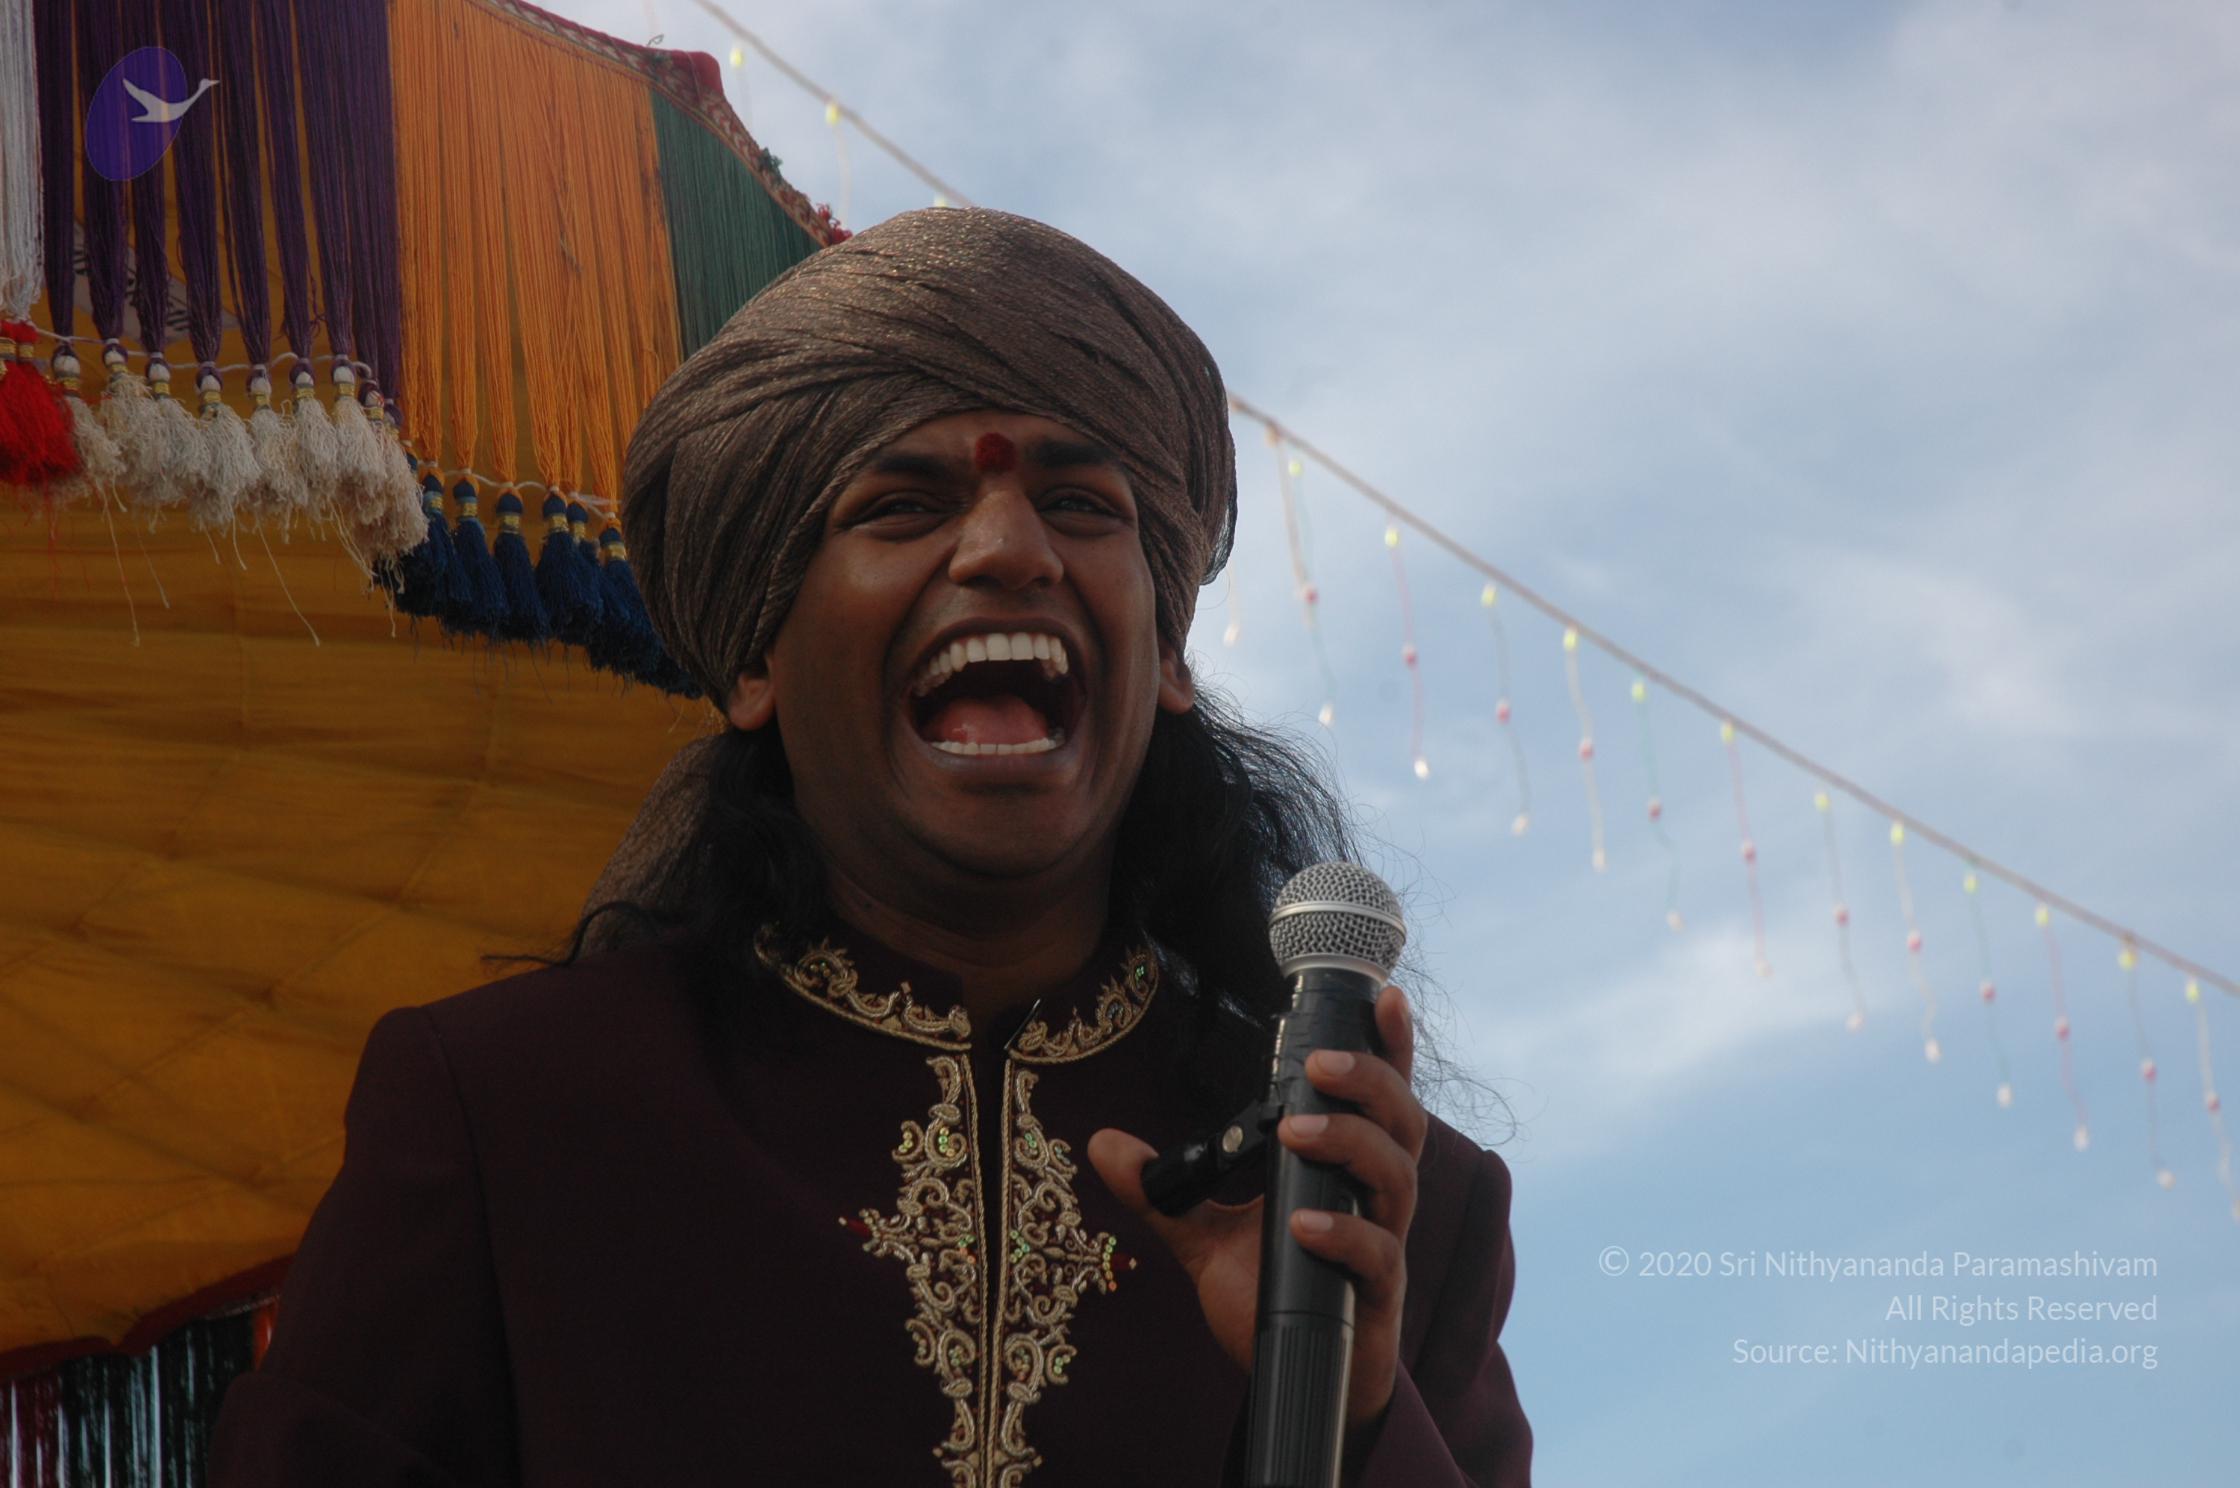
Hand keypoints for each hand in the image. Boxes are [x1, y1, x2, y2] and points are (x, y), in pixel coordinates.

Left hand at [1087, 982, 1424, 1434]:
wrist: (1298, 1379)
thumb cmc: (1271, 1294)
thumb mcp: (1204, 1238)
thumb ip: (1161, 1192)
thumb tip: (1101, 1143)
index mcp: (1345, 1168)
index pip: (1379, 1097)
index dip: (1389, 1047)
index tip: (1384, 997)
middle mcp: (1374, 1197)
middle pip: (1401, 1122)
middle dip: (1368, 1084)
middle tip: (1316, 1066)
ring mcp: (1382, 1244)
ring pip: (1398, 1177)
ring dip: (1352, 1143)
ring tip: (1297, 1132)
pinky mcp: (1376, 1297)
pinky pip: (1378, 1255)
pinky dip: (1344, 1236)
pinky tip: (1302, 1227)